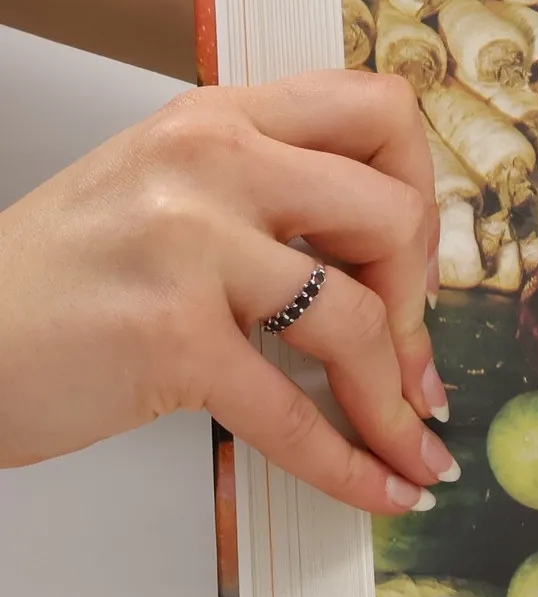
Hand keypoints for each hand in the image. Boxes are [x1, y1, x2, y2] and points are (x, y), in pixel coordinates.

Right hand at [0, 70, 452, 512]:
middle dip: (418, 301)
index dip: (420, 189)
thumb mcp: (164, 193)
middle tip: (407, 353)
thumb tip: (394, 254)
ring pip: (357, 317)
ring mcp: (188, 245)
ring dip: (395, 399)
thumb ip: (268, 195)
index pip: (378, 110)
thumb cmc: (58, 282)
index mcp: (216, 118)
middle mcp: (208, 162)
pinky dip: (352, 463)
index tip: (410, 258)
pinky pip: (296, 412)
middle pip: (391, 213)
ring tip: (409, 440)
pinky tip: (382, 486)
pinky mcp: (170, 337)